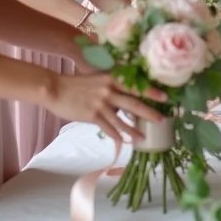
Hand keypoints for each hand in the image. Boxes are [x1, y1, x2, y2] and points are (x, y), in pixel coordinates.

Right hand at [44, 73, 166, 143]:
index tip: (165, 97)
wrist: (55, 89)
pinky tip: (124, 142)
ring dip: (134, 130)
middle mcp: (109, 90)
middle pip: (134, 103)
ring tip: (144, 137)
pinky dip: (117, 136)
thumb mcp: (98, 78)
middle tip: (162, 120)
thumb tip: (126, 96)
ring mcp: (101, 104)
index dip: (151, 92)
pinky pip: (109, 129)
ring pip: (122, 120)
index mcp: (112, 78)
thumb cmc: (77, 84)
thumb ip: (112, 86)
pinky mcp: (92, 116)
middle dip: (150, 113)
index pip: (136, 86)